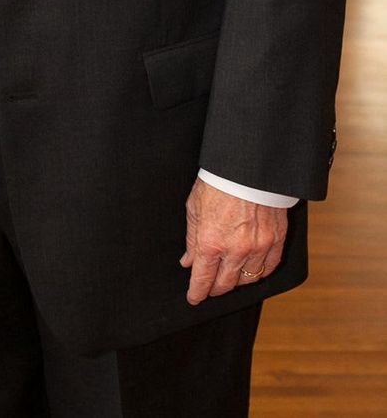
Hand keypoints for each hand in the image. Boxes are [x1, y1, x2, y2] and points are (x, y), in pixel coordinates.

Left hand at [180, 176, 287, 304]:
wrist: (247, 167)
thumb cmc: (217, 183)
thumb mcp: (194, 207)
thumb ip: (192, 237)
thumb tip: (188, 260)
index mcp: (211, 242)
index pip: (203, 279)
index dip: (197, 292)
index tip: (194, 298)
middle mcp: (235, 250)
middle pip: (225, 284)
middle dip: (215, 289)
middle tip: (210, 287)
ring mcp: (258, 247)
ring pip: (248, 279)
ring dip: (237, 281)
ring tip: (230, 277)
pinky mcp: (276, 240)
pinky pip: (269, 267)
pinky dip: (260, 272)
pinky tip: (252, 270)